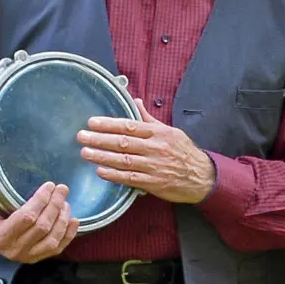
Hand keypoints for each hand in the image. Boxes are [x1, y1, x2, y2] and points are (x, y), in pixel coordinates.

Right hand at [0, 181, 78, 263]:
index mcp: (0, 237)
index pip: (26, 217)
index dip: (40, 201)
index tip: (49, 185)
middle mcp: (15, 250)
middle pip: (42, 227)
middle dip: (55, 205)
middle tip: (62, 189)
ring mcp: (28, 256)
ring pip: (52, 239)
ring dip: (63, 219)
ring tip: (66, 202)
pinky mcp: (37, 258)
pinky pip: (57, 248)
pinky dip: (68, 235)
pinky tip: (74, 220)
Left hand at [78, 99, 215, 203]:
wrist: (202, 177)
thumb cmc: (185, 153)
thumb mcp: (170, 131)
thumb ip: (149, 119)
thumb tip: (135, 101)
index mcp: (159, 133)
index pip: (130, 126)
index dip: (109, 124)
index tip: (92, 122)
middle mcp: (155, 148)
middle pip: (123, 142)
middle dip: (100, 139)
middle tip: (82, 136)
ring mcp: (154, 166)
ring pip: (124, 160)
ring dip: (103, 156)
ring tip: (85, 153)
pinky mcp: (154, 183)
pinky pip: (130, 178)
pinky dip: (115, 175)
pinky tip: (101, 171)